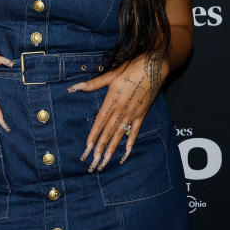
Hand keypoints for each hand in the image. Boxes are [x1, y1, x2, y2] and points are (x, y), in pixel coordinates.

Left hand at [69, 52, 167, 171]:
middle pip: (108, 132)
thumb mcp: (111, 74)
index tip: (87, 147)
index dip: (93, 135)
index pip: (100, 122)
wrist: (154, 66)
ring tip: (105, 161)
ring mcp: (132, 113)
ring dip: (112, 149)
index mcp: (112, 100)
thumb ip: (93, 84)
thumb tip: (75, 87)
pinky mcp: (142, 114)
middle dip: (100, 147)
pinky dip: (130, 142)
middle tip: (94, 162)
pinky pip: (135, 131)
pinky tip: (125, 152)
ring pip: (120, 134)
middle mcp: (122, 109)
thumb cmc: (131, 68)